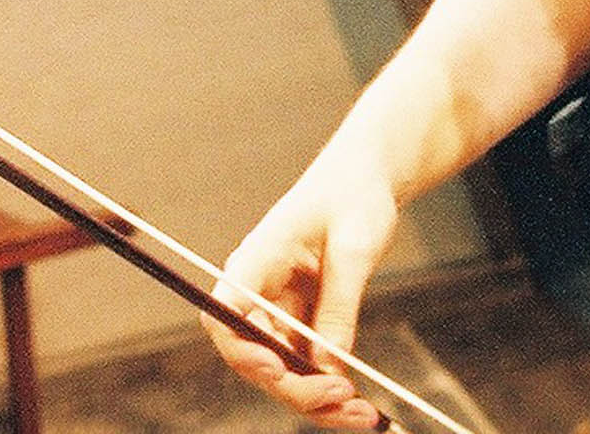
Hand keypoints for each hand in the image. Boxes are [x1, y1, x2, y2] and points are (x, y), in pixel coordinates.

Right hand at [204, 168, 396, 429]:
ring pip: (282, 372)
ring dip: (317, 401)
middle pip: (254, 356)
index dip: (243, 350)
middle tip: (344, 399)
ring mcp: (278, 311)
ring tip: (362, 415)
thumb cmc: (353, 195)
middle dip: (294, 387)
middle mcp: (258, 291)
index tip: (279, 370)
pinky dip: (330, 391)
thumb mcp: (354, 246)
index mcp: (256, 260)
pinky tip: (362, 408)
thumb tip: (329, 364)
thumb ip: (339, 305)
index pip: (224, 315)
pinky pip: (307, 368)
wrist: (365, 180)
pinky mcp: (301, 323)